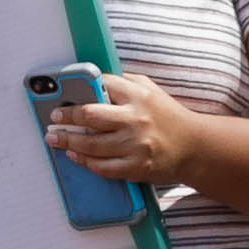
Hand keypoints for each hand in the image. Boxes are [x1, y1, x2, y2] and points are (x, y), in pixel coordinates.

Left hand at [38, 65, 194, 193]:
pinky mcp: (135, 167)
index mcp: (138, 95)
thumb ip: (123, 83)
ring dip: (68, 141)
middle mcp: (135, 119)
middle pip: (90, 115)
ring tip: (55, 139)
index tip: (64, 97)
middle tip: (54, 118)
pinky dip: (85, 162)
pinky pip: (102, 167)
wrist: (193, 146)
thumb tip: (92, 81)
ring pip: (91, 144)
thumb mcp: (150, 90)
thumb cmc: (167, 116)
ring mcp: (134, 145)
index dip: (79, 90)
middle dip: (67, 117)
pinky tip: (75, 156)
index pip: (101, 86)